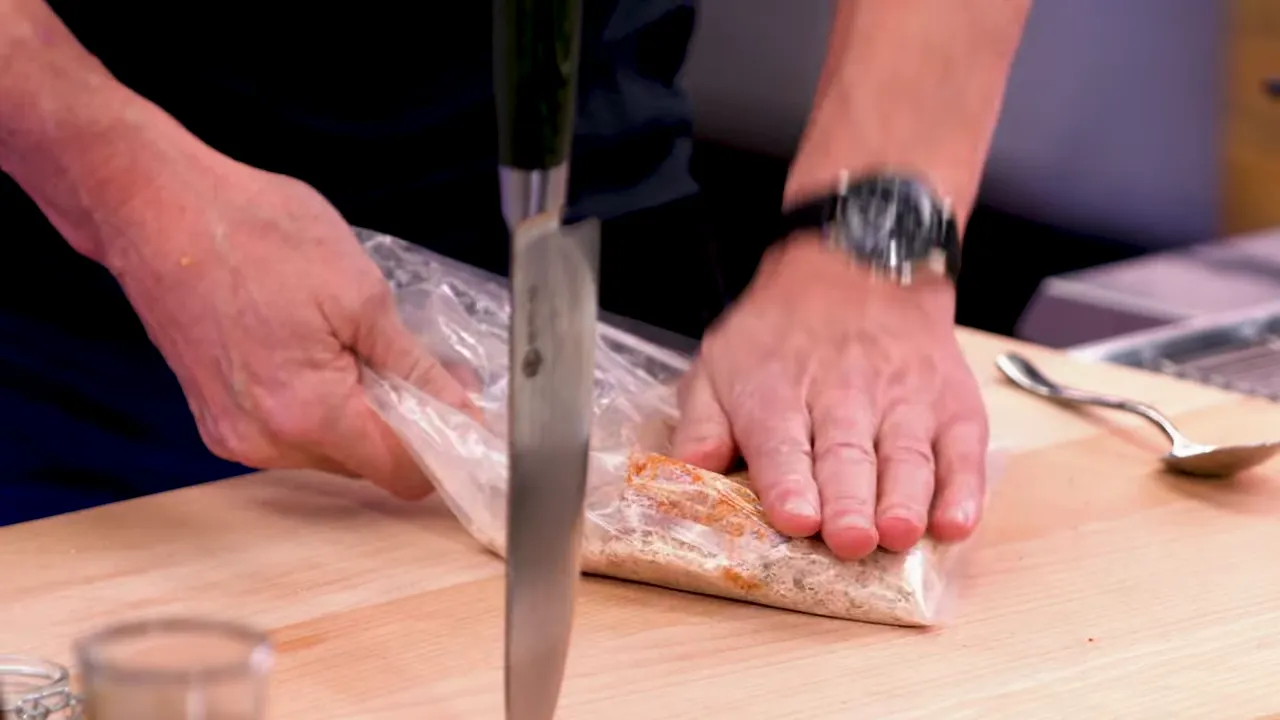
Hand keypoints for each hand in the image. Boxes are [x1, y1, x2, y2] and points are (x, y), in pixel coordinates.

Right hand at [83, 132, 477, 498]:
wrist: (158, 208)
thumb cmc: (255, 234)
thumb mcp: (361, 293)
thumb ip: (414, 366)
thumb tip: (459, 406)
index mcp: (307, 413)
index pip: (401, 473)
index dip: (445, 447)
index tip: (467, 415)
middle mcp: (265, 440)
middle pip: (366, 464)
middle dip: (403, 423)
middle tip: (423, 366)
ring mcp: (234, 434)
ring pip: (330, 448)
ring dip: (360, 411)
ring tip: (363, 346)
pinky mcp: (217, 418)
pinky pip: (291, 431)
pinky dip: (320, 404)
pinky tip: (323, 352)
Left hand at [670, 235, 987, 559]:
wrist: (859, 265)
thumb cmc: (779, 334)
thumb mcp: (719, 363)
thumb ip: (702, 424)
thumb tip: (689, 472)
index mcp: (778, 394)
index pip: (783, 444)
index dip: (789, 483)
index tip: (796, 518)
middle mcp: (844, 396)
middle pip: (847, 456)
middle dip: (849, 501)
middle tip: (851, 540)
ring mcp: (905, 400)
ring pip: (907, 456)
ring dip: (905, 499)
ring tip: (899, 534)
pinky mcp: (952, 405)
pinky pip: (963, 450)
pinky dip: (963, 489)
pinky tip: (955, 523)